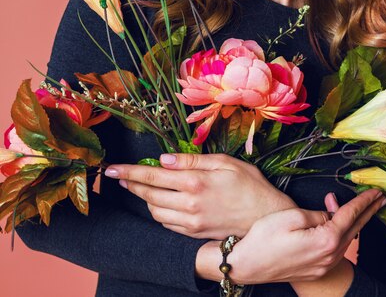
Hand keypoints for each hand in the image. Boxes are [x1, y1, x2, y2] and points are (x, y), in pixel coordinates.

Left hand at [104, 152, 295, 238]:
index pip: (152, 175)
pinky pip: (167, 224)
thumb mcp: (225, 162)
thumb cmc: (250, 184)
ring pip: (155, 211)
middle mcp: (189, 204)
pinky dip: (157, 212)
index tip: (112, 168)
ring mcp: (191, 222)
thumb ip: (192, 159)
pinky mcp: (194, 233)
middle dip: (130, 183)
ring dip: (142, 198)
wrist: (267, 218)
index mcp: (195, 181)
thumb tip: (164, 158)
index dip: (129, 171)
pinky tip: (157, 202)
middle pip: (148, 194)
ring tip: (136, 185)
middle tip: (118, 175)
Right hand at [226, 188, 385, 284]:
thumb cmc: (263, 239)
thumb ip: (316, 214)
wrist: (246, 265)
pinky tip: (338, 226)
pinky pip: (336, 249)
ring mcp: (322, 265)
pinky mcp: (314, 269)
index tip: (374, 191)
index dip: (363, 201)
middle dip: (368, 212)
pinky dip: (343, 234)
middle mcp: (328, 256)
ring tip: (362, 208)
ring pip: (347, 240)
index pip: (350, 215)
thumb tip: (328, 214)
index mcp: (325, 240)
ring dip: (356, 222)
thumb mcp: (290, 217)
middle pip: (355, 229)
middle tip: (380, 200)